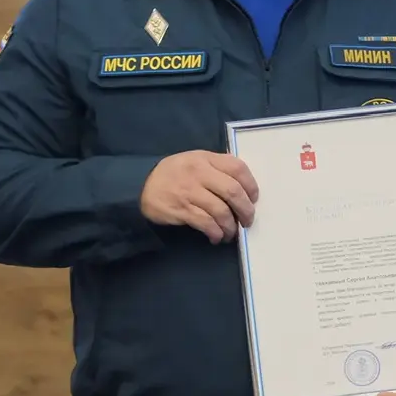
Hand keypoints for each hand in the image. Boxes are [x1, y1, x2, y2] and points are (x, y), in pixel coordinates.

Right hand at [139, 151, 258, 242]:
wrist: (141, 185)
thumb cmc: (174, 173)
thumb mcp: (195, 160)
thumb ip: (217, 167)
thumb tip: (244, 185)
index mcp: (206, 158)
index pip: (238, 168)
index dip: (251, 185)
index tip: (254, 199)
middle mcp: (199, 173)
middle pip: (233, 192)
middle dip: (246, 210)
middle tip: (247, 221)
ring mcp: (190, 191)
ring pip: (221, 211)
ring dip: (231, 226)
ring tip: (230, 232)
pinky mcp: (181, 209)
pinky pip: (206, 223)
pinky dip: (216, 233)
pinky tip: (216, 237)